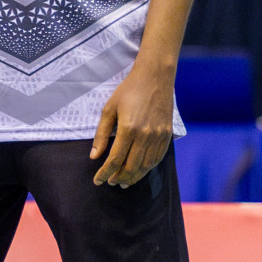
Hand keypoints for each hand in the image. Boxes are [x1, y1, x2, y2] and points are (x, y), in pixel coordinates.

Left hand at [90, 62, 174, 187]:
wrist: (155, 78)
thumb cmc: (128, 91)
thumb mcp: (109, 109)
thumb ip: (102, 134)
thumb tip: (94, 156)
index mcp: (128, 129)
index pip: (115, 160)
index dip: (104, 173)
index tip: (97, 181)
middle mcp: (146, 136)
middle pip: (131, 167)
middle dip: (119, 178)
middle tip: (110, 182)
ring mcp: (159, 137)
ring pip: (146, 166)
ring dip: (134, 177)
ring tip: (123, 182)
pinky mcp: (167, 136)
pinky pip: (157, 159)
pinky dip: (147, 169)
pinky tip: (139, 171)